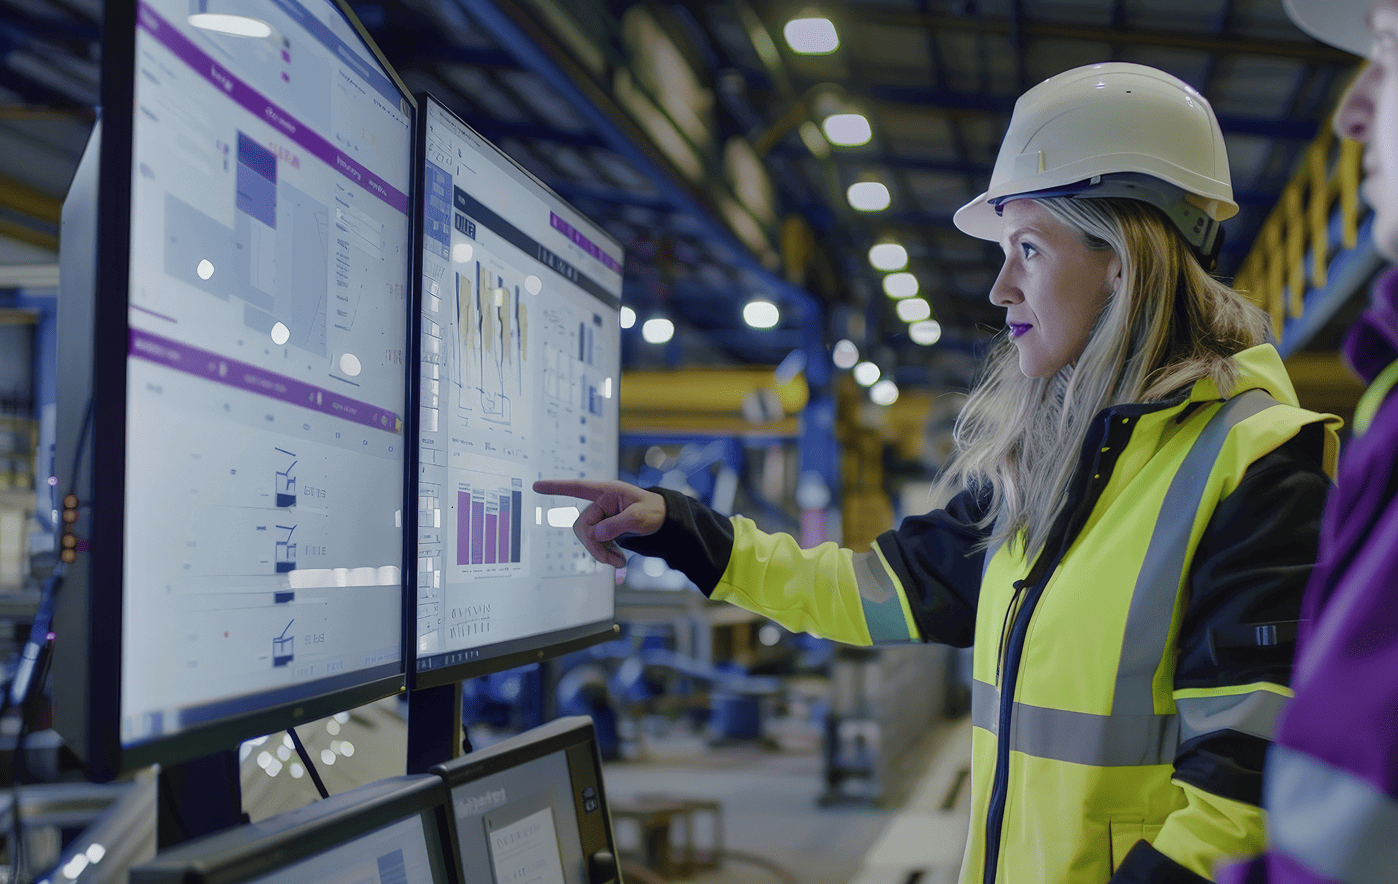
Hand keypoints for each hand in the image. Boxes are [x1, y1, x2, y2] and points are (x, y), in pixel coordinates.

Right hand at [532, 479, 666, 568]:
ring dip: (600, 552)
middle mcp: (600, 503)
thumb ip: (617, 524)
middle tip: (612, 559)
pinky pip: (594, 543)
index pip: (578, 488)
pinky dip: (604, 554)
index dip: (556, 487)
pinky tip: (618, 559)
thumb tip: (595, 534)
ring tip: (618, 561)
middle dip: (594, 546)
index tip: (536, 486)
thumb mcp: (640, 517)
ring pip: (586, 538)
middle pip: (582, 525)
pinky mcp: (602, 528)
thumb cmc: (654, 511)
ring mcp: (600, 516)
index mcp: (608, 492)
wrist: (663, 521)